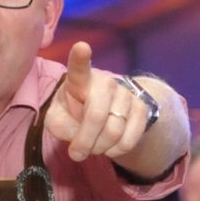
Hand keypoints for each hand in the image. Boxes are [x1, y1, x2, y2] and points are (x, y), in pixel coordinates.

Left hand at [45, 42, 146, 161]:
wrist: (104, 115)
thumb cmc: (74, 113)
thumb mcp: (58, 119)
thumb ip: (61, 126)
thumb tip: (79, 140)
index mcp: (79, 80)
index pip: (79, 67)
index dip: (80, 57)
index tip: (81, 47)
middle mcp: (104, 82)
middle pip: (96, 115)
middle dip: (85, 141)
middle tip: (77, 153)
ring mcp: (125, 94)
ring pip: (114, 131)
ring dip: (100, 148)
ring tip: (93, 146)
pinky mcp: (141, 108)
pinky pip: (130, 139)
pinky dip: (116, 151)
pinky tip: (109, 146)